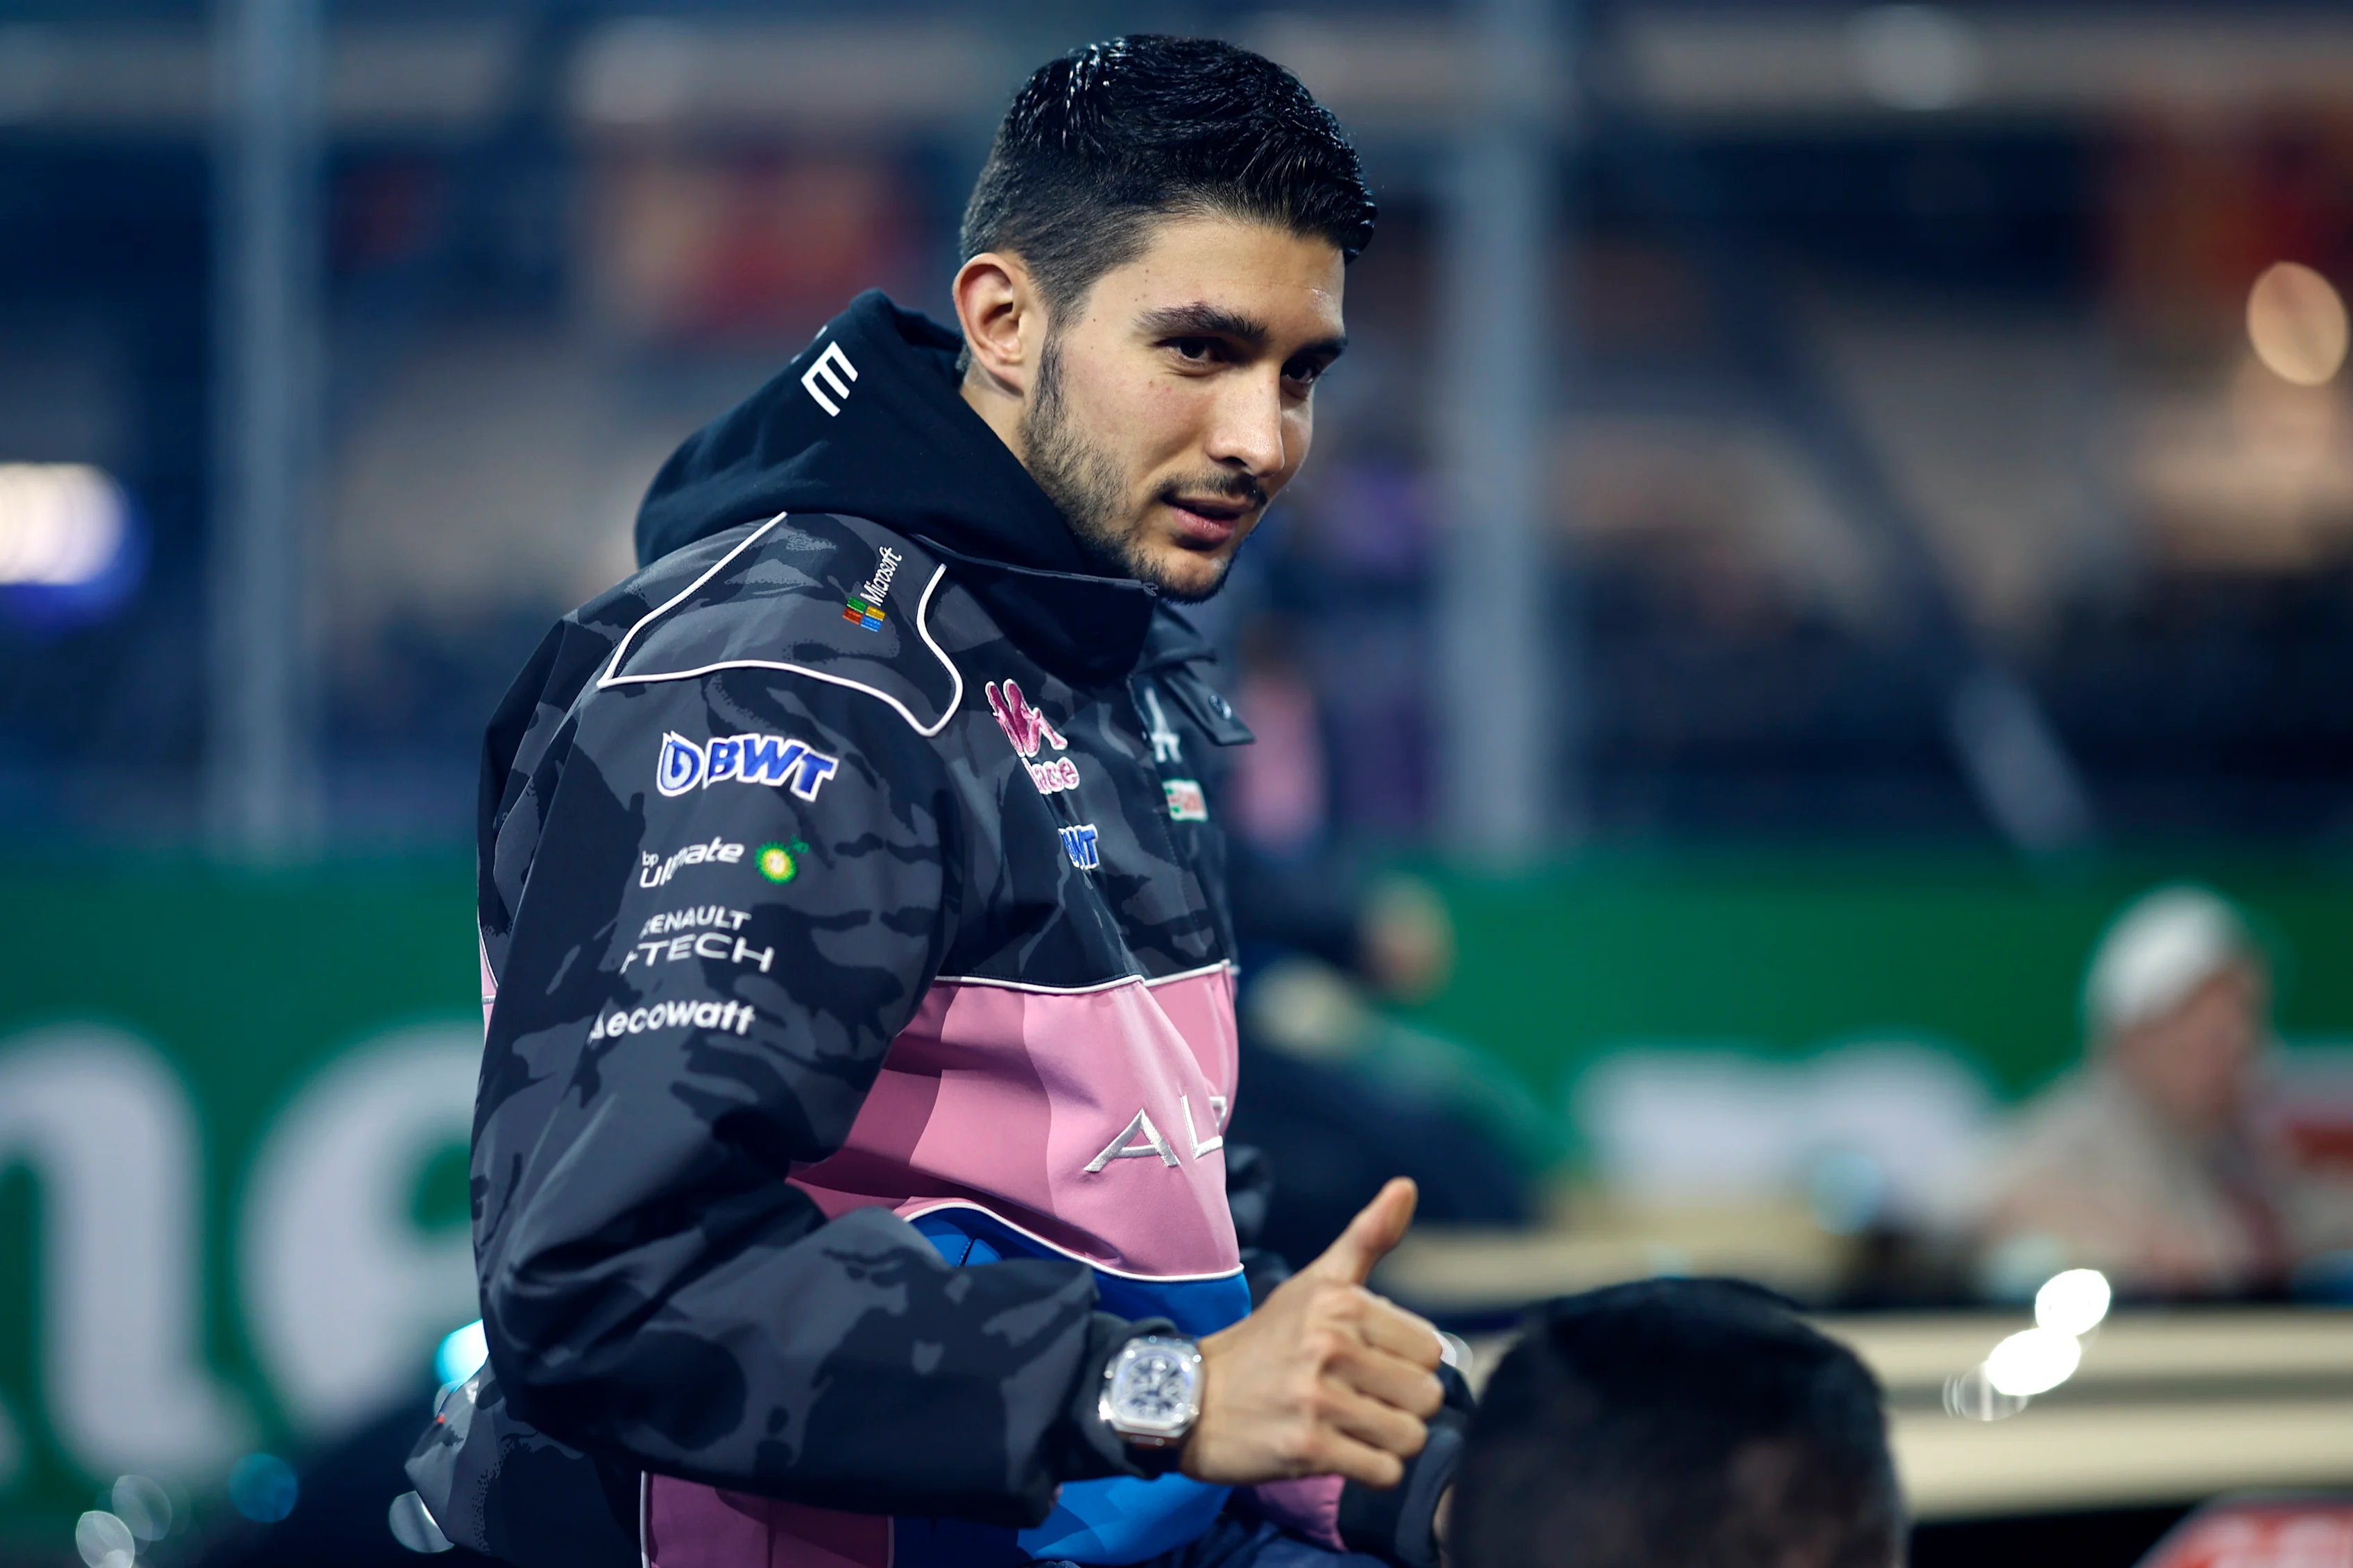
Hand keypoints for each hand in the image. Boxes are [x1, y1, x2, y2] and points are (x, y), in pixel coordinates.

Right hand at [1180, 1178, 1444, 1488]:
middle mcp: (1329, 1345)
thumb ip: (1367, 1237)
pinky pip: (1383, 1473)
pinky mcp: (1307, 1449)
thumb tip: (1407, 1184)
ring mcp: (1317, 1398)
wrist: (1189, 1399)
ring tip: (1352, 1428)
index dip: (1406, 1365)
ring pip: (1410, 1437)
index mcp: (1340, 1302)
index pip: (1431, 1349)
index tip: (1369, 1366)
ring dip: (1389, 1443)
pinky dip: (1370, 1471)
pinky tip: (1340, 1454)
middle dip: (1402, 1407)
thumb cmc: (1264, 1343)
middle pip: (1427, 1396)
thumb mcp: (1314, 1283)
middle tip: (1362, 1402)